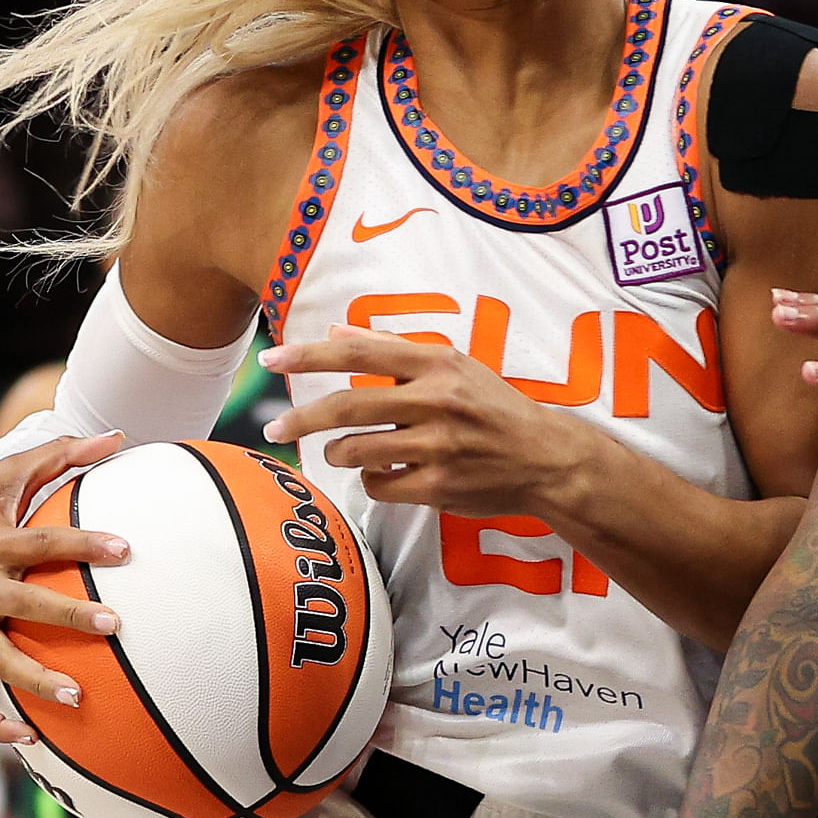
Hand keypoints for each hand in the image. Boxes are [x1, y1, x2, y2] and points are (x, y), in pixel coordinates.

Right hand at [0, 433, 129, 743]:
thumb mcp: (8, 475)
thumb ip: (61, 455)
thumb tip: (118, 436)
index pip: (42, 542)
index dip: (83, 542)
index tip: (127, 548)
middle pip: (22, 604)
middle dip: (66, 616)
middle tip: (114, 624)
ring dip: (33, 681)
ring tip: (78, 697)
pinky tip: (30, 738)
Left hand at [262, 327, 592, 516]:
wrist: (547, 459)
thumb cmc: (495, 409)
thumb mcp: (454, 366)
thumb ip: (395, 349)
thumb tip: (336, 332)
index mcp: (438, 363)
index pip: (359, 352)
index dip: (309, 356)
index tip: (270, 359)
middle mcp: (437, 400)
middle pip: (348, 406)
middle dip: (301, 417)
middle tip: (273, 427)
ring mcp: (439, 445)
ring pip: (357, 451)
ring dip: (337, 453)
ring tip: (340, 452)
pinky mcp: (441, 485)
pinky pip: (380, 486)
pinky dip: (370, 481)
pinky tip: (382, 475)